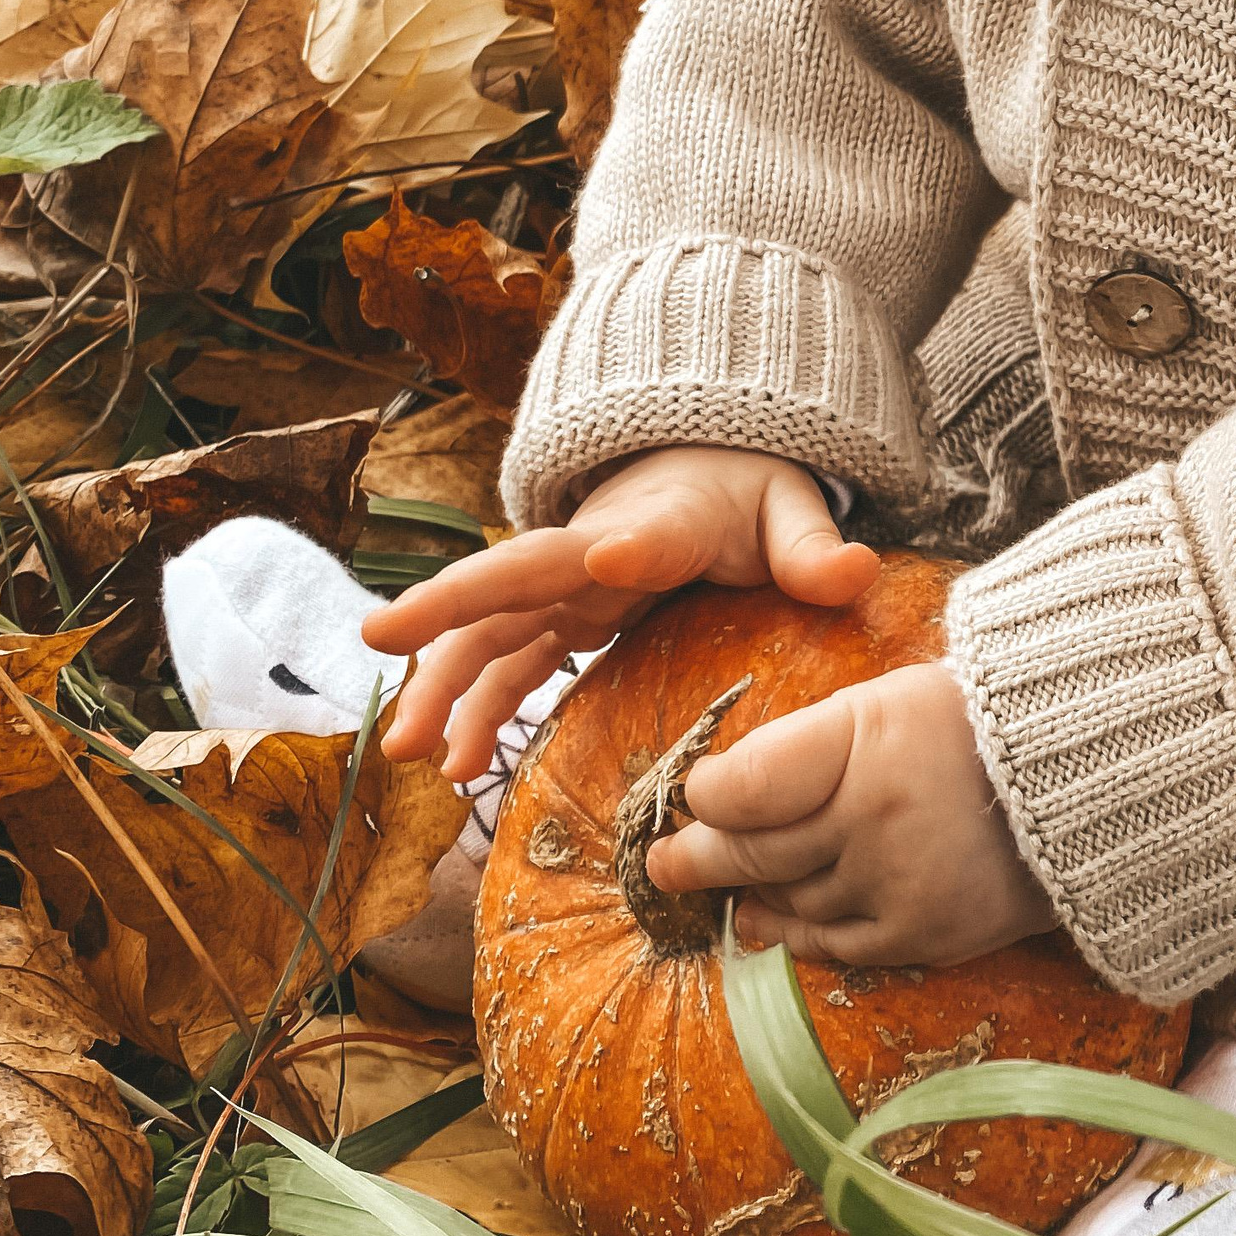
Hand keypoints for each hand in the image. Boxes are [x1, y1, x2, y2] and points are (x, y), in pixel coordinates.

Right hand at [363, 446, 877, 782]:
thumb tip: (854, 574)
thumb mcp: (787, 508)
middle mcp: (593, 552)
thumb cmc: (744, 491)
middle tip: (382, 637)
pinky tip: (453, 768)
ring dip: (443, 685)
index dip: (631, 546)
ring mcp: (567, 589)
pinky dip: (476, 711)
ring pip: (491, 633)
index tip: (609, 558)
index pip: (643, 532)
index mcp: (660, 522)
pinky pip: (508, 667)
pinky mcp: (561, 619)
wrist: (704, 467)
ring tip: (405, 749)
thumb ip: (813, 546)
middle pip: (516, 577)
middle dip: (452, 605)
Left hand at [650, 659, 1055, 969]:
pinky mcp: (923, 936)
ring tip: (724, 887)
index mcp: (863, 741)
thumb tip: (726, 792)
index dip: (708, 794)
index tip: (698, 795)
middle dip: (696, 858)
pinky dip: (796, 935)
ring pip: (788, 901)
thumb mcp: (888, 701)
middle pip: (752, 852)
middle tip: (662, 863)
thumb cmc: (977, 725)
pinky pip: (834, 946)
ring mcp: (896, 885)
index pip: (744, 785)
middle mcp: (872, 820)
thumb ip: (809, 746)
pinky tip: (768, 924)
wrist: (1087, 782)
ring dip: (747, 895)